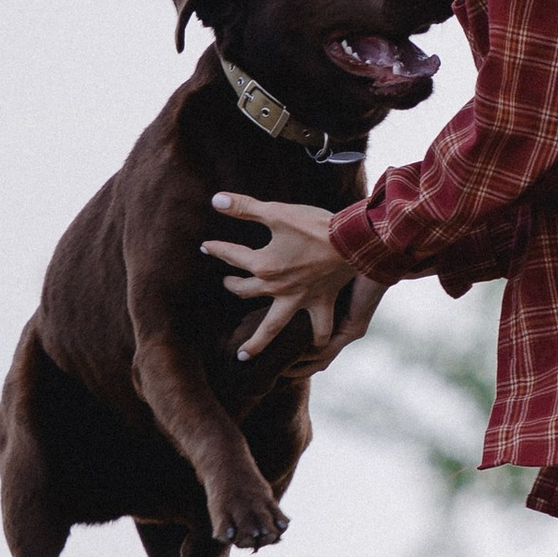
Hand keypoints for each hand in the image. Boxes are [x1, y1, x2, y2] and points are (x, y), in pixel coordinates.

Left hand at [201, 195, 375, 362]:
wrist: (352, 240)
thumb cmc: (314, 225)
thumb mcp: (276, 212)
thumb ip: (244, 207)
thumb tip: (216, 199)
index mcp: (263, 265)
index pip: (231, 256)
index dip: (216, 249)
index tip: (205, 247)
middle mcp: (276, 288)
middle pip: (245, 292)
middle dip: (233, 287)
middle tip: (226, 284)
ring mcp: (298, 300)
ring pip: (273, 327)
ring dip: (257, 343)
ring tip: (243, 356)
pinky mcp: (321, 303)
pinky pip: (318, 330)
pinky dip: (315, 341)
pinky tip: (312, 350)